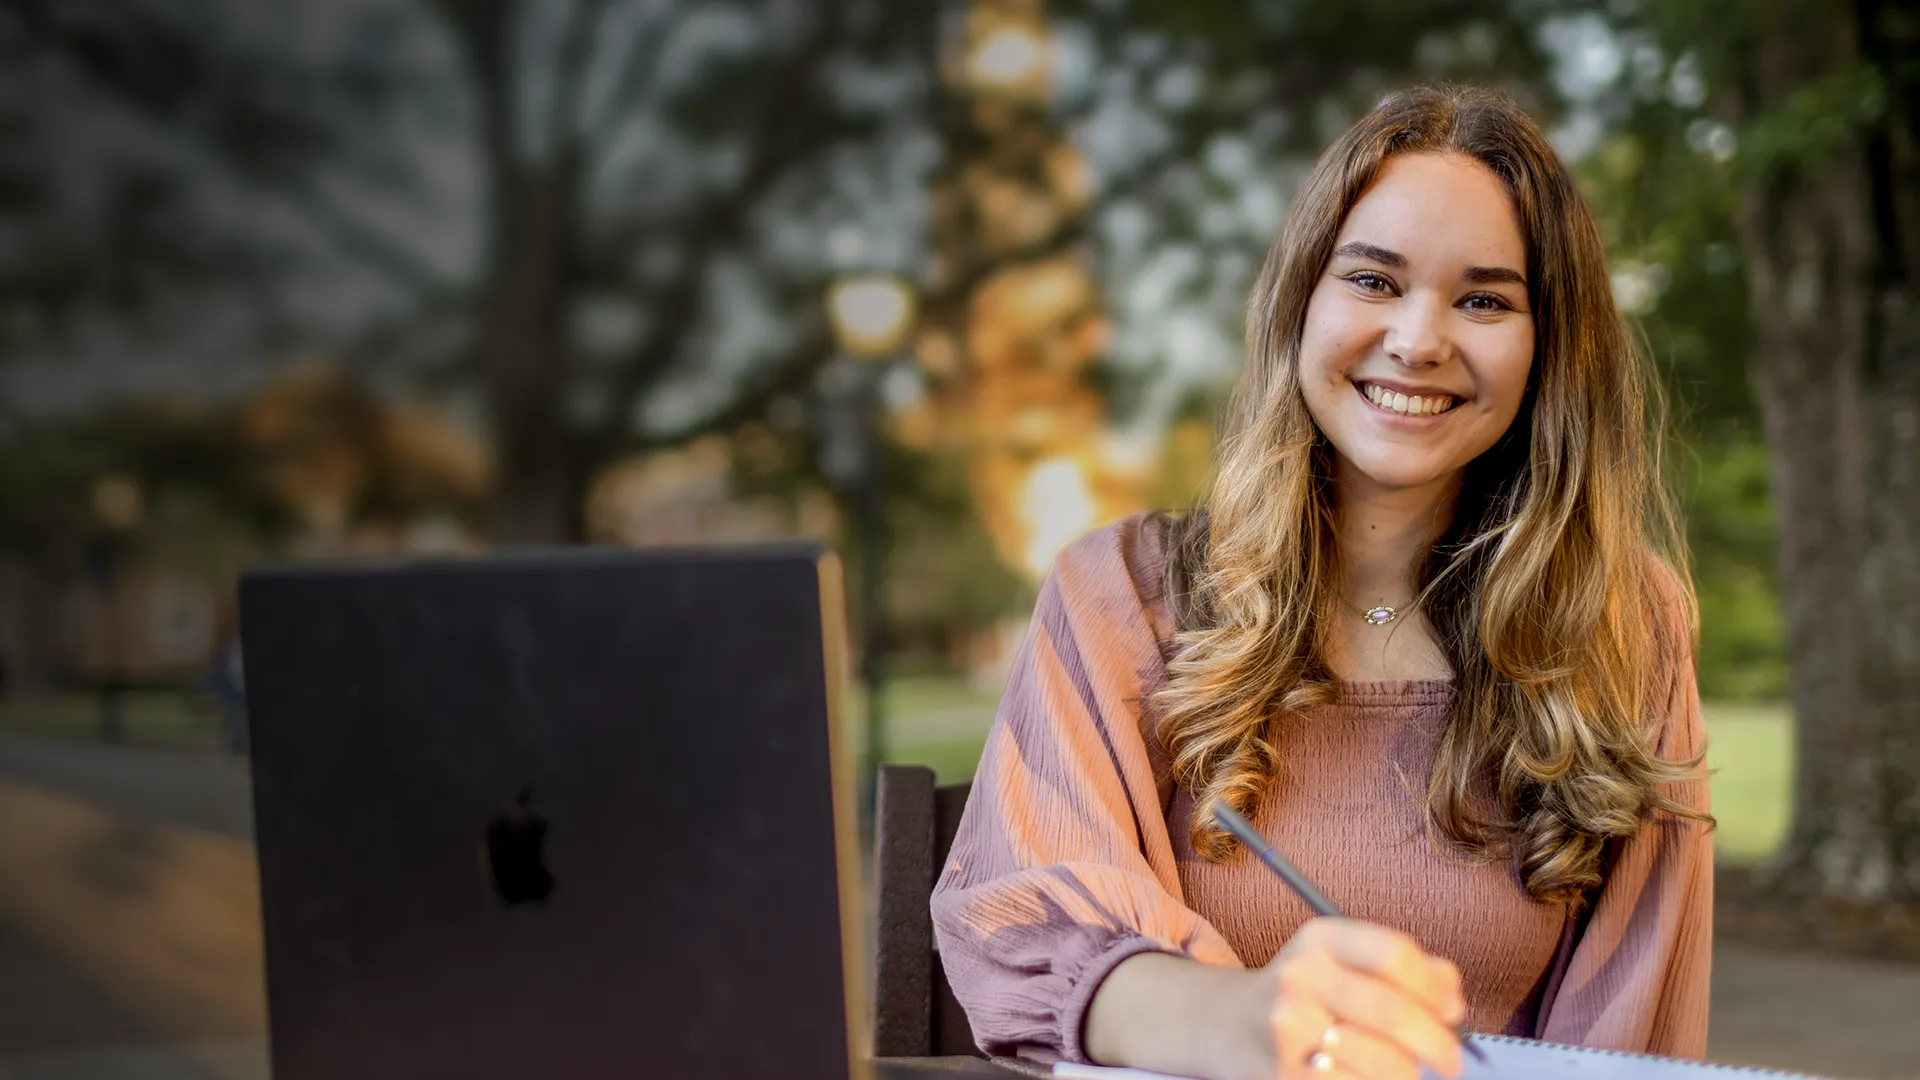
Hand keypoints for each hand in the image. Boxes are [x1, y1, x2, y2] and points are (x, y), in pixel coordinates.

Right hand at [1214, 917, 1467, 1079]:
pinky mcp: (1284, 1075)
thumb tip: (1454, 1001)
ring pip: (1386, 1063)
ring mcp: (1288, 1030)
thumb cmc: (1304, 994)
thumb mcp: (1341, 962)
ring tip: (1396, 1068)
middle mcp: (1298, 978)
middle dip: (1439, 1043)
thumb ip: (1405, 969)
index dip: (1435, 987)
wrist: (1222, 1024)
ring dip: (1406, 1073)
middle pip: (1395, 1012)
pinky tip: (1364, 1078)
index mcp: (1318, 941)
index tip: (1452, 1011)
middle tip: (1452, 1061)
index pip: (1393, 953)